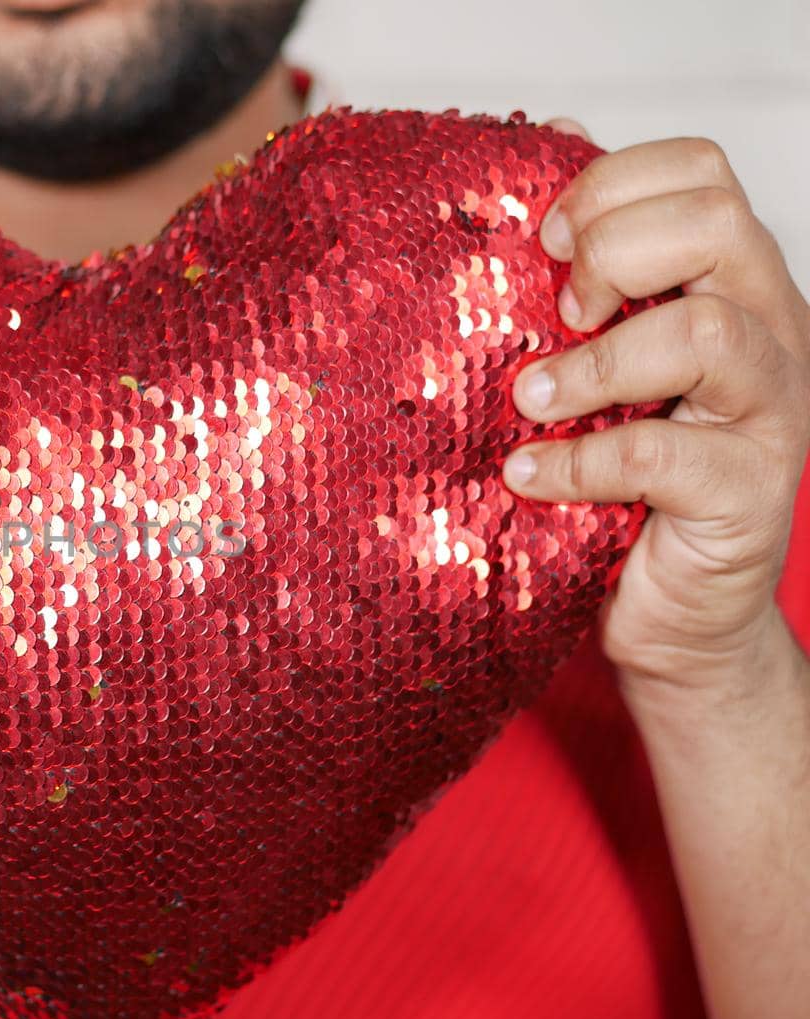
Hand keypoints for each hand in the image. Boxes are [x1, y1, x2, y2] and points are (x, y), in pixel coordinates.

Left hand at [502, 126, 809, 712]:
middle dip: (612, 254)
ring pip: (706, 333)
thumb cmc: (616, 475)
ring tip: (529, 400)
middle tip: (557, 314)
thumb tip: (554, 132)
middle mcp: (766, 328)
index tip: (543, 241)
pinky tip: (528, 476)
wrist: (665, 608)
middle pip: (718, 224)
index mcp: (726, 279)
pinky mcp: (747, 491)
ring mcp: (768, 410)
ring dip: (593, 362)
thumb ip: (581, 264)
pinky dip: (578, 463)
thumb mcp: (590, 355)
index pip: (701, 172)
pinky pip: (662, 452)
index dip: (614, 184)